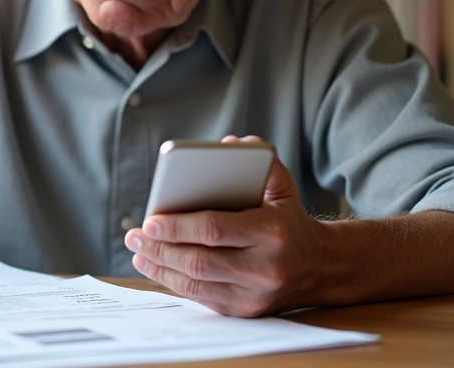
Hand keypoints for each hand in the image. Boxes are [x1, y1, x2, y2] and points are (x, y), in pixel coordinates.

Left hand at [124, 135, 326, 316]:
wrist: (319, 267)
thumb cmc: (289, 220)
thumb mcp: (283, 187)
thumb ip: (260, 161)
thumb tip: (230, 142)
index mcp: (272, 232)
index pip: (214, 229)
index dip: (178, 226)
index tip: (150, 219)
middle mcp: (265, 268)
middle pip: (199, 260)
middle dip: (160, 248)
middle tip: (134, 236)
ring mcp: (254, 295)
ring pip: (195, 283)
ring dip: (160, 267)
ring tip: (138, 251)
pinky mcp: (244, 311)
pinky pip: (200, 298)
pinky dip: (173, 282)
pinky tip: (156, 266)